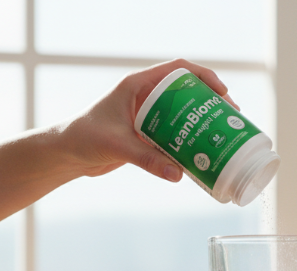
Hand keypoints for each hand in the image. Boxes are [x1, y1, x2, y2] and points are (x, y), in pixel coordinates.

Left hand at [56, 58, 236, 182]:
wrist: (66, 154)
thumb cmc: (83, 138)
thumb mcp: (117, 146)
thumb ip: (147, 159)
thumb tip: (178, 174)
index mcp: (137, 86)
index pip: (178, 70)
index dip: (204, 77)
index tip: (222, 93)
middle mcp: (144, 97)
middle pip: (186, 91)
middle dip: (210, 102)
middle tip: (230, 117)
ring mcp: (146, 116)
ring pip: (182, 113)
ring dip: (202, 121)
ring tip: (223, 133)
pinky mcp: (146, 134)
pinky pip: (174, 133)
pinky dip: (189, 140)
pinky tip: (202, 152)